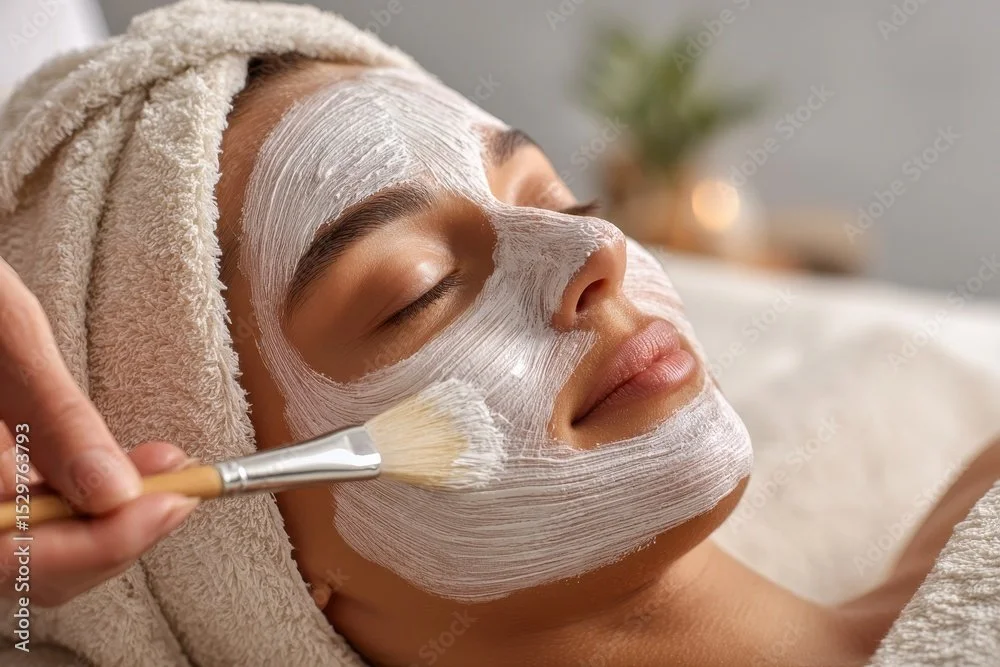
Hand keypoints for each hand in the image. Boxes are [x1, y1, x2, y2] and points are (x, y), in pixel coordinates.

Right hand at [0, 257, 197, 605]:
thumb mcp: (5, 336)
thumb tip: (113, 490)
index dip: (100, 543)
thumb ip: (53, 416)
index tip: (170, 503)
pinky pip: (34, 514)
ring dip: (111, 517)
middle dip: (117, 533)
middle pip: (31, 568)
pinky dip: (88, 498)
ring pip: (37, 547)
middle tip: (182, 490)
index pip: (15, 555)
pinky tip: (128, 469)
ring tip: (168, 470)